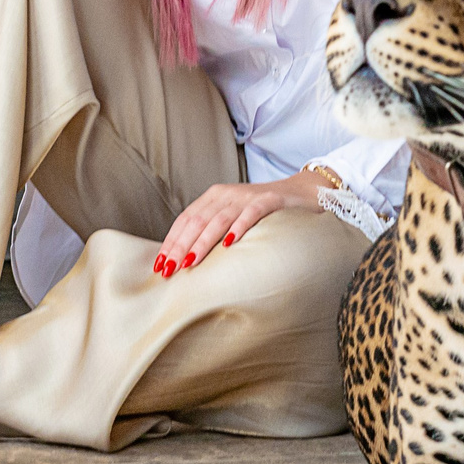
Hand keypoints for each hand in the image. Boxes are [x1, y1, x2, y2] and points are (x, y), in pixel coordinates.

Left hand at [152, 169, 326, 276]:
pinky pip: (251, 213)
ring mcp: (247, 196)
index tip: (160, 265)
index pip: (185, 220)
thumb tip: (186, 261)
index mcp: (213, 197)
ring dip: (203, 241)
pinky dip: (239, 227)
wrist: (303, 193)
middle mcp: (226, 194)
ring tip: (191, 261)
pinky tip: (230, 243)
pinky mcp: (270, 200)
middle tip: (170, 269)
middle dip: (181, 246)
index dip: (171, 242)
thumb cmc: (264, 212)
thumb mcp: (233, 218)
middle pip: (197, 221)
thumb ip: (212, 231)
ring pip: (219, 219)